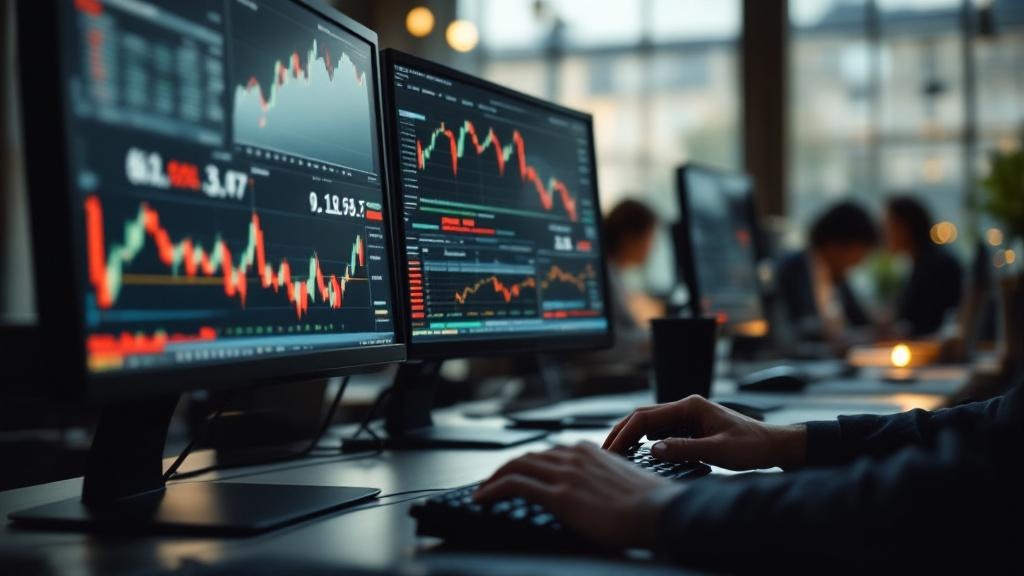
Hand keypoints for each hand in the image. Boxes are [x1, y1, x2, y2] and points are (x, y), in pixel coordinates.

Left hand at [474, 442, 685, 548]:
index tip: (517, 473)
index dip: (527, 463)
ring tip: (481, 492)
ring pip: (516, 467)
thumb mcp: (622, 481)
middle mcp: (573, 456)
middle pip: (527, 457)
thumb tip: (594, 494)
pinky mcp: (559, 494)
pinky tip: (481, 499)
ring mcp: (565, 474)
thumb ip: (602, 479)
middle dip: (505, 469)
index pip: (548, 452)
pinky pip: (515, 486)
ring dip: (493, 479)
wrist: (660, 512)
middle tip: (492, 482)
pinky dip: (492, 490)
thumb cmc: (650, 504)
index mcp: (589, 451)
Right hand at [603, 395, 806, 470]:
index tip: (611, 450)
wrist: (773, 446)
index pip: (645, 416)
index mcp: (690, 406)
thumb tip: (654, 450)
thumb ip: (685, 449)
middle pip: (642, 417)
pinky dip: (645, 443)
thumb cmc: (752, 446)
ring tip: (615, 456)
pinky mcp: (691, 428)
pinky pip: (661, 433)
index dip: (625, 433)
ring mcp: (687, 417)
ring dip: (631, 438)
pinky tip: (637, 456)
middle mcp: (685, 407)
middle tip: (604, 453)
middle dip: (621, 433)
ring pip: (649, 425)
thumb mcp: (719, 451)